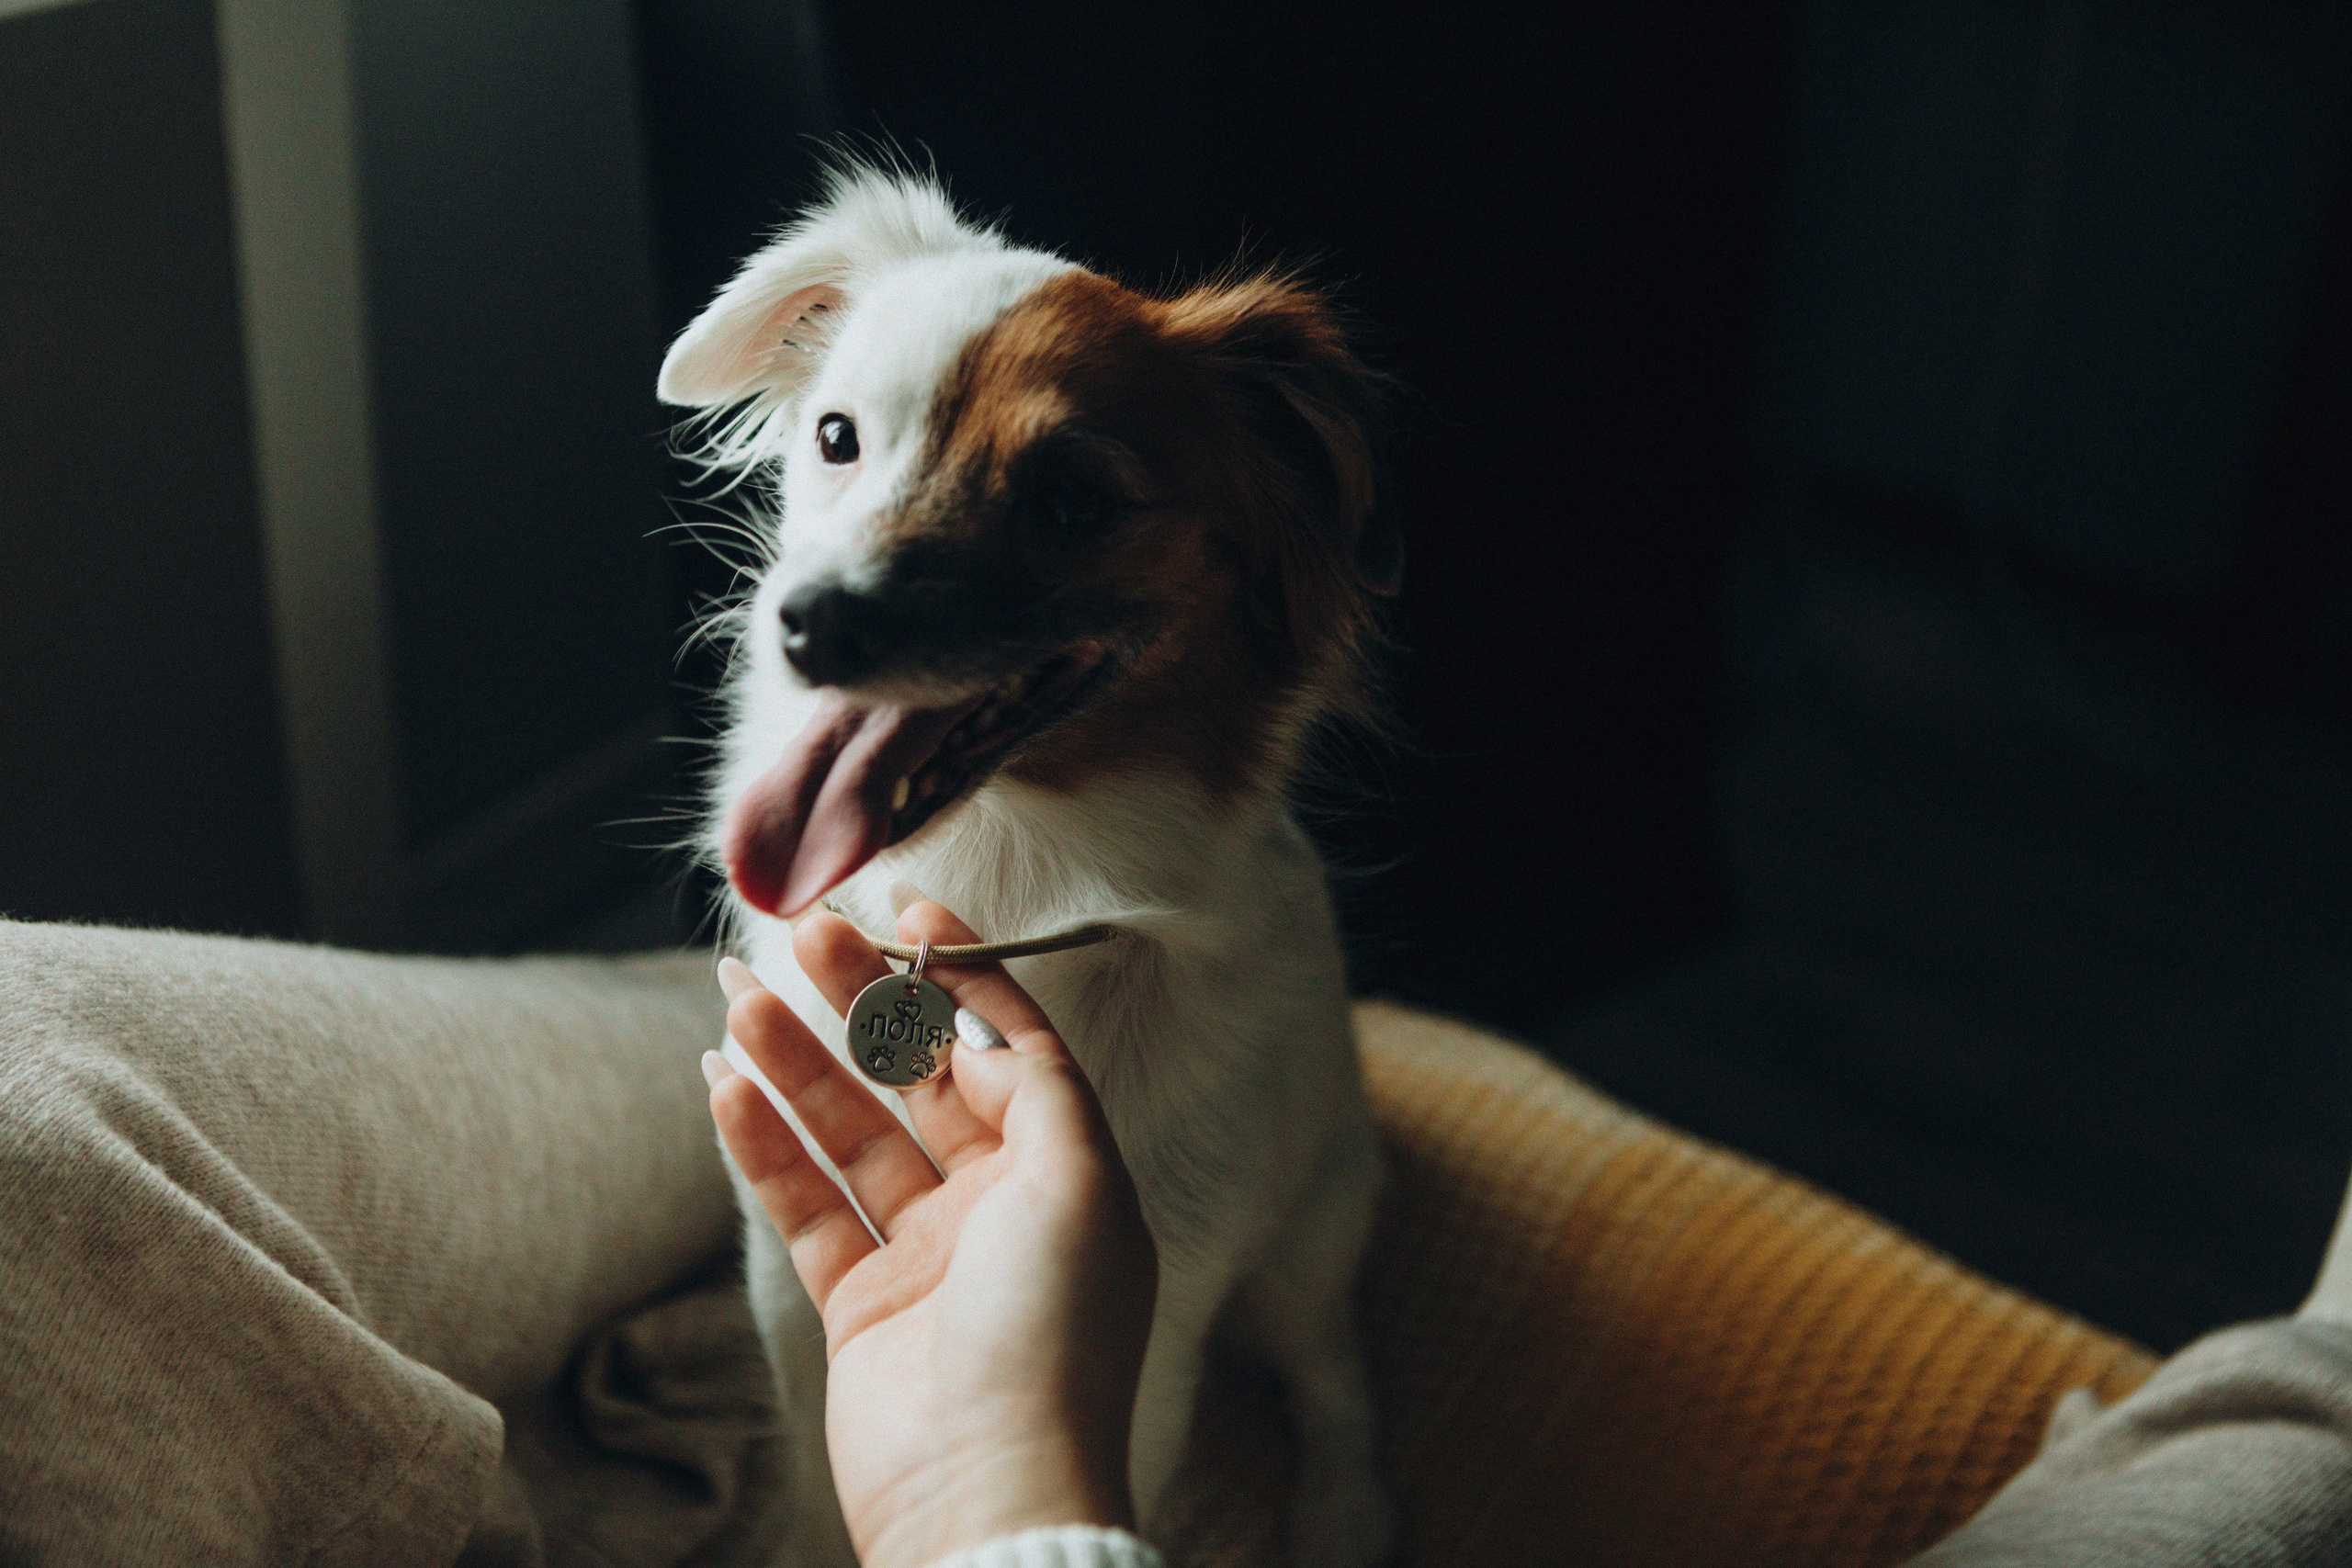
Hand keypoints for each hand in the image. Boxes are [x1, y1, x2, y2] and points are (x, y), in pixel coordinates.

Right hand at [707, 903, 1157, 1567]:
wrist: (986, 1493)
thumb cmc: (1051, 1339)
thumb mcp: (1079, 1185)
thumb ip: (1037, 1087)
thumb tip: (983, 1026)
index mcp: (1064, 1171)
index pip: (1007, 1045)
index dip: (959, 973)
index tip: (906, 908)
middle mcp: (997, 1204)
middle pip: (918, 1077)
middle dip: (861, 1002)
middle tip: (800, 933)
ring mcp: (924, 1253)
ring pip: (850, 1131)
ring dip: (795, 1061)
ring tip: (734, 993)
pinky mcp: (858, 1303)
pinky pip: (804, 1204)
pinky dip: (763, 1143)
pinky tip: (724, 1082)